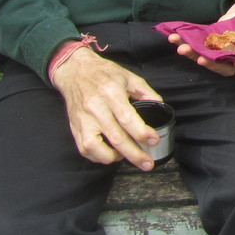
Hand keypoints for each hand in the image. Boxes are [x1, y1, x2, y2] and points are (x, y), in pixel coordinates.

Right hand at [48, 45, 163, 168]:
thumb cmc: (104, 73)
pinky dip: (98, 156)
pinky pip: (85, 149)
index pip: (127, 118)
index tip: (154, 140)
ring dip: (113, 157)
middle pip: (116, 137)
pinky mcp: (74, 127)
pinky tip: (110, 154)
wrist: (75, 70)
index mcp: (111, 92)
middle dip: (134, 154)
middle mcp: (95, 108)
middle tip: (148, 163)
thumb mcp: (129, 77)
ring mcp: (83, 119)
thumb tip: (160, 107)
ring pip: (96, 147)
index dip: (142, 132)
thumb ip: (146, 92)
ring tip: (126, 157)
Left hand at [166, 0, 234, 75]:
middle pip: (224, 66)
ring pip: (209, 60)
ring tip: (181, 47)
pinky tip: (174, 38)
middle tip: (199, 57)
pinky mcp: (210, 48)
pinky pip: (197, 50)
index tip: (227, 57)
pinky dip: (186, 45)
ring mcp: (222, 55)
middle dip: (211, 62)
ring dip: (194, 55)